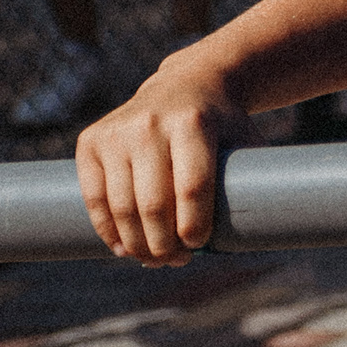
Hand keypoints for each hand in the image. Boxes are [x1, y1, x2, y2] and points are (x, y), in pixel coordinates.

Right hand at [78, 59, 247, 265]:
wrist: (186, 84)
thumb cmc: (223, 126)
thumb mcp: (245, 140)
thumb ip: (251, 180)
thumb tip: (256, 236)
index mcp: (194, 124)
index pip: (192, 186)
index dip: (194, 224)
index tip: (198, 246)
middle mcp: (149, 125)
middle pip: (153, 203)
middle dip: (164, 243)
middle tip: (177, 261)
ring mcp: (116, 133)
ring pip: (121, 206)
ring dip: (137, 244)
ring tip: (155, 260)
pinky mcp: (90, 142)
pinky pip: (94, 198)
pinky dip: (107, 230)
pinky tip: (123, 248)